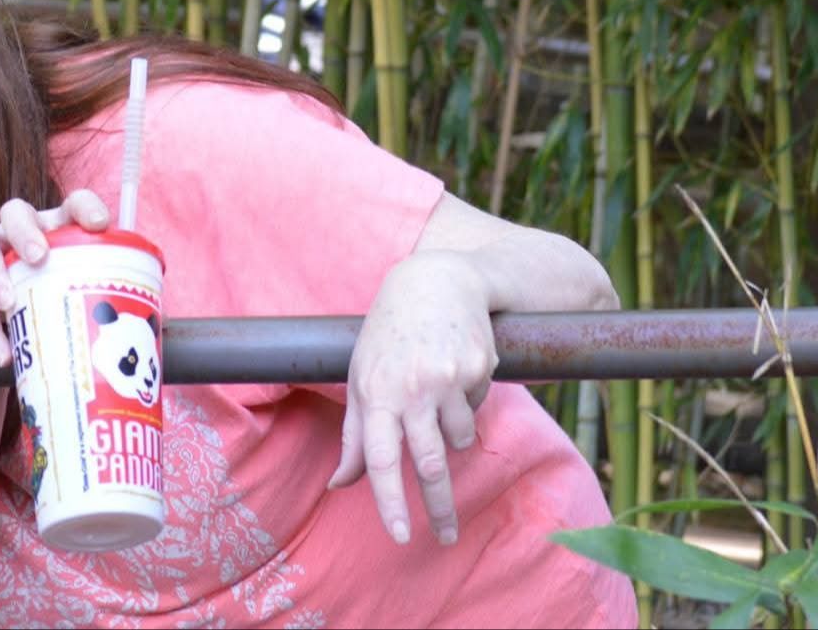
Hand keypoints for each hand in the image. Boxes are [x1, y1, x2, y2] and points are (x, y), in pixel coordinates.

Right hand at [0, 190, 109, 367]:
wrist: (5, 342)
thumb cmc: (56, 314)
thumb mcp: (80, 302)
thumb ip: (108, 305)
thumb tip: (160, 330)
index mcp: (58, 232)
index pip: (71, 205)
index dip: (85, 206)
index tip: (101, 224)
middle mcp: (20, 234)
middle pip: (16, 211)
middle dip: (27, 230)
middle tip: (39, 257)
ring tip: (9, 304)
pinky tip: (3, 353)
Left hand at [328, 250, 497, 547]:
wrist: (435, 281)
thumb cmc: (388, 335)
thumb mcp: (361, 377)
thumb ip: (354, 436)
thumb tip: (339, 485)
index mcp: (376, 392)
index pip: (379, 458)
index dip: (389, 500)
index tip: (398, 536)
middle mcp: (412, 388)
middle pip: (429, 466)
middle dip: (439, 509)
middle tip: (445, 537)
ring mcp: (448, 379)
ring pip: (459, 441)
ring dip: (452, 436)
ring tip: (438, 399)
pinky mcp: (479, 368)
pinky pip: (476, 409)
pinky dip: (466, 403)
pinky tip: (453, 371)